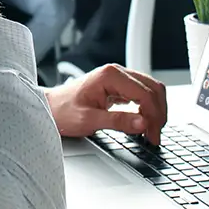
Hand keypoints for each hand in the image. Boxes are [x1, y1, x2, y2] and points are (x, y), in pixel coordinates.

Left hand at [46, 64, 167, 144]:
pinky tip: (144, 124)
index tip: (153, 135)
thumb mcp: (89, 120)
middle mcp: (117, 73)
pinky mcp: (118, 87)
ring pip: (150, 91)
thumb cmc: (63, 111)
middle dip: (158, 113)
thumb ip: (117, 121)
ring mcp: (119, 78)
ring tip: (151, 132)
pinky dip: (148, 109)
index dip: (154, 116)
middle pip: (153, 89)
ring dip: (155, 111)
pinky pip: (142, 95)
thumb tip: (142, 123)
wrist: (50, 108)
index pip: (145, 93)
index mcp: (110, 75)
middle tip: (155, 136)